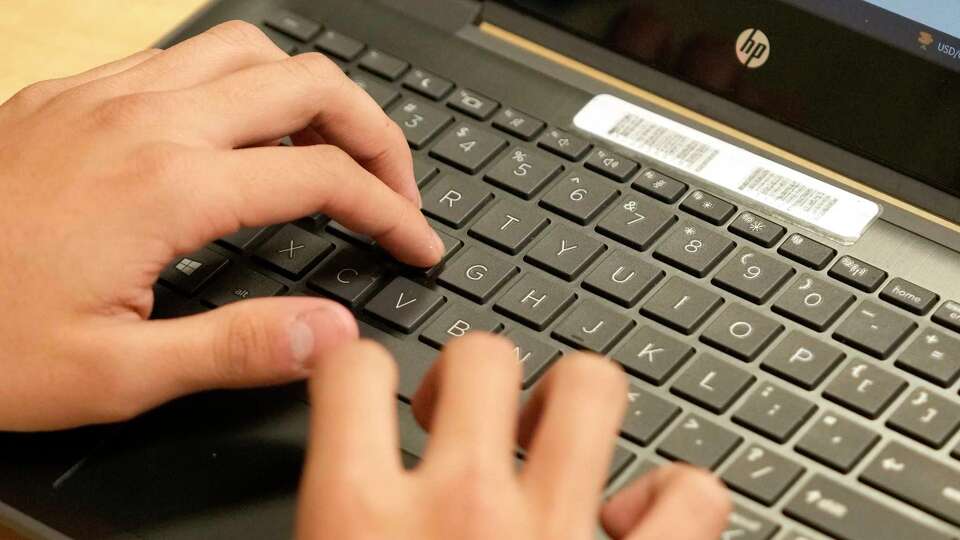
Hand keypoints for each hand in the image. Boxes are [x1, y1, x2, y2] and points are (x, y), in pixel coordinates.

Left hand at [0, 21, 443, 429]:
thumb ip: (239, 347)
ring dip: (311, 92)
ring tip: (331, 148)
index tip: (419, 243)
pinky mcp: (74, 95)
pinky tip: (239, 130)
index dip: (392, 211)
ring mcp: (107, 97)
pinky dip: (241, 81)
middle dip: (375, 132)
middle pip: (308, 84)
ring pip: (249, 51)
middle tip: (396, 185)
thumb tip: (334, 333)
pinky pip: (184, 55)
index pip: (324, 178)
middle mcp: (147, 122)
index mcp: (170, 188)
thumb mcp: (116, 374)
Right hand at [297, 334, 729, 538]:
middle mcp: (462, 511)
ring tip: (554, 437)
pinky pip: (691, 497)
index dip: (360, 366)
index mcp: (359, 521)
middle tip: (470, 420)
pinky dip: (675, 496)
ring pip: (590, 388)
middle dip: (475, 374)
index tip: (370, 383)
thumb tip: (328, 514)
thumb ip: (323, 523)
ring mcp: (555, 539)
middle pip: (483, 356)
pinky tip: (638, 515)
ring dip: (574, 400)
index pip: (353, 372)